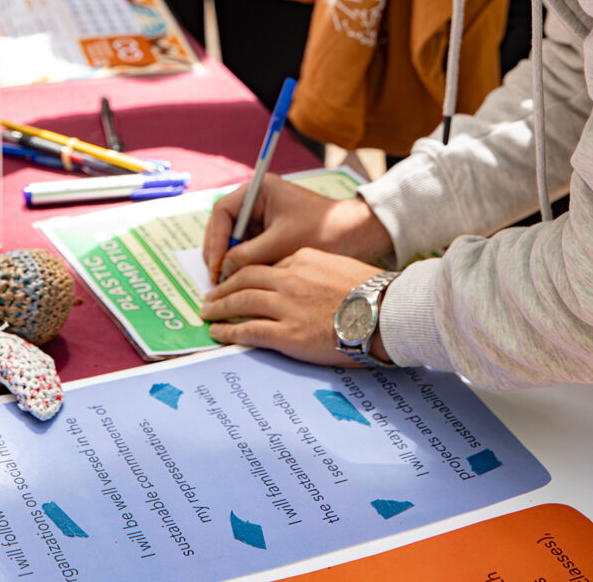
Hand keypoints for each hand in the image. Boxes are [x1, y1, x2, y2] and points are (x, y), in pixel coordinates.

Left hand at [200, 248, 389, 365]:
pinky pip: (248, 330)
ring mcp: (286, 306)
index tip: (235, 280)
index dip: (244, 273)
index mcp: (301, 258)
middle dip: (223, 287)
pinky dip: (228, 331)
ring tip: (206, 312)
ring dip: (219, 307)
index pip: (265, 264)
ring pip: (240, 302)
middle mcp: (288, 278)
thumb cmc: (370, 292)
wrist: (385, 313)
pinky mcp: (286, 334)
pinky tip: (217, 332)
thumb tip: (300, 282)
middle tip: (209, 295)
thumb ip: (313, 270)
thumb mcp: (338, 267)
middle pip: (244, 279)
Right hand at [203, 172, 392, 283]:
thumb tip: (223, 270)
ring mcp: (264, 217)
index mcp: (259, 190)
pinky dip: (243, 264)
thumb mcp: (283, 243)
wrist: (356, 236)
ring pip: (235, 240)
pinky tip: (242, 282)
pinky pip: (248, 248)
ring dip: (230, 260)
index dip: (215, 239)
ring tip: (226, 284)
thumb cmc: (323, 231)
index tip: (216, 265)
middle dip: (219, 252)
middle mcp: (258, 201)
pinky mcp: (271, 234)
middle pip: (225, 226)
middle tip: (216, 279)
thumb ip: (250, 255)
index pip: (223, 212)